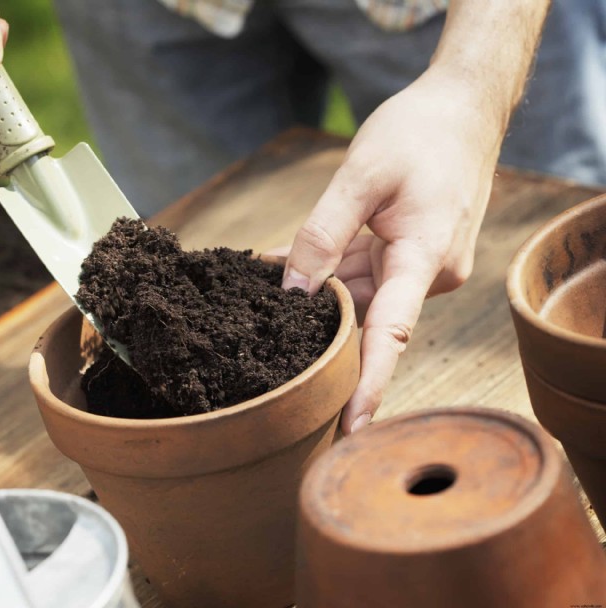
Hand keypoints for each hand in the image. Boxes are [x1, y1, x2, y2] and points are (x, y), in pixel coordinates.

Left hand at [279, 69, 502, 434]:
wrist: (463, 107)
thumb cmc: (418, 134)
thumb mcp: (360, 176)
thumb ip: (323, 235)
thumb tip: (294, 292)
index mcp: (425, 257)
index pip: (392, 334)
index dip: (370, 383)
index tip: (352, 427)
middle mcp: (428, 273)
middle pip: (366, 316)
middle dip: (318, 323)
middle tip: (268, 341)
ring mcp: (422, 266)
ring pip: (361, 294)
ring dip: (319, 290)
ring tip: (265, 284)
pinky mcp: (413, 254)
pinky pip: (365, 272)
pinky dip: (332, 268)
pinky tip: (288, 263)